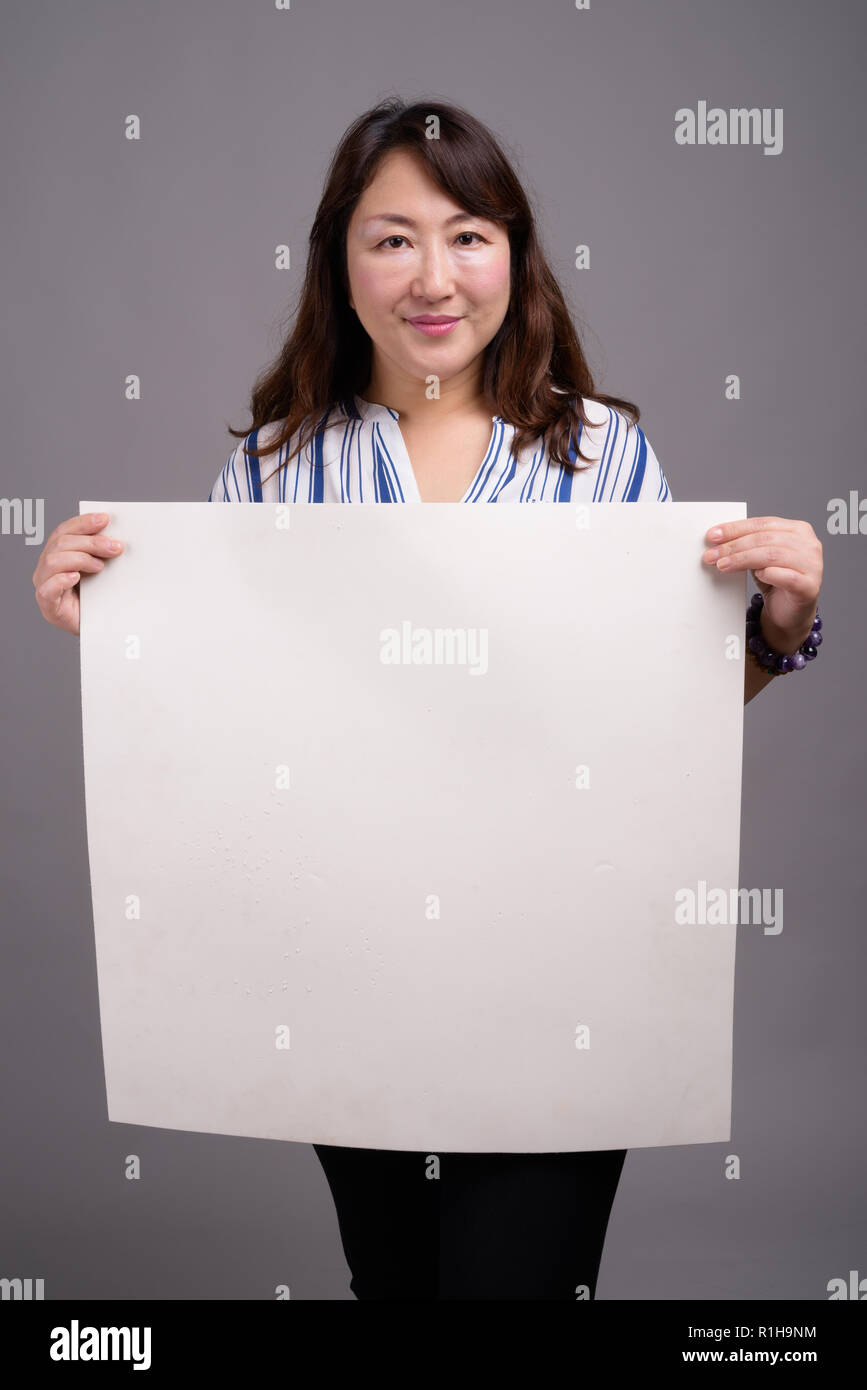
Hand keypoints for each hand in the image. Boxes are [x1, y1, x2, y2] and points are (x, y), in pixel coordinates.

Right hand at [32, 512, 124, 635]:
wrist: (100, 629)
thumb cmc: (100, 598)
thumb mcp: (104, 570)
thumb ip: (104, 552)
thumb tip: (118, 535)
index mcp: (58, 553)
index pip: (65, 531)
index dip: (83, 523)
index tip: (105, 519)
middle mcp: (47, 567)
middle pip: (61, 543)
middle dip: (91, 542)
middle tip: (115, 547)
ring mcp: (45, 585)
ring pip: (53, 561)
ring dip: (80, 559)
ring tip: (100, 566)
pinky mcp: (48, 605)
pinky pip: (47, 588)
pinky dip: (61, 580)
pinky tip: (76, 577)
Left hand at [702, 516, 822, 649]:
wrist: (790, 613)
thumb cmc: (775, 581)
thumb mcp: (759, 558)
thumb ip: (747, 545)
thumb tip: (717, 540)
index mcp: (797, 530)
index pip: (763, 524)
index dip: (736, 528)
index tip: (712, 535)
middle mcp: (809, 544)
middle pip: (765, 539)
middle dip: (734, 546)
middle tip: (712, 554)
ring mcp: (813, 565)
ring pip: (773, 555)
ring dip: (743, 559)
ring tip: (722, 565)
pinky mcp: (810, 586)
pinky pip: (788, 577)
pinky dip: (770, 574)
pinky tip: (758, 574)